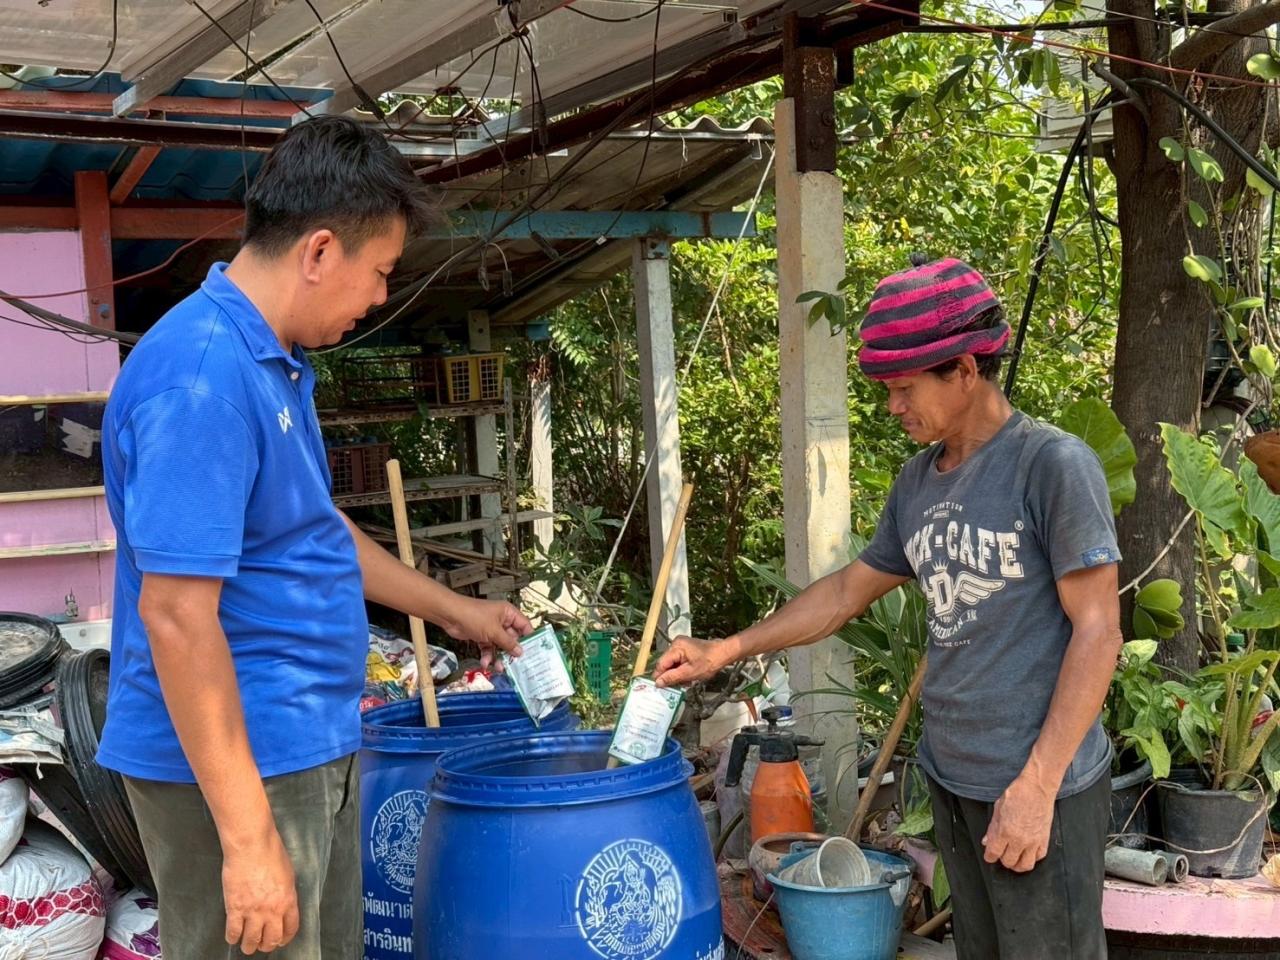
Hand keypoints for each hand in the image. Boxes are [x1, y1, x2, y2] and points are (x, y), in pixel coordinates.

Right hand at [222, 830, 299, 954]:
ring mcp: (253, 911)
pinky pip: (233, 932)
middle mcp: (272, 910)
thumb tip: (282, 904)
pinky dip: (232, 938)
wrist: (251, 845)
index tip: (281, 940)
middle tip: (262, 945)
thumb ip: (286, 893)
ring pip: (251, 941)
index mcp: (288, 901)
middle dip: (267, 946)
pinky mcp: (235, 908)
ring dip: (249, 946)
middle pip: (271, 940)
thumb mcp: (287, 874)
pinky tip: (232, 937)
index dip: (285, 938)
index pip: (290, 928)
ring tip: (247, 946)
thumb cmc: (271, 853)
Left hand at [445, 598, 531, 667]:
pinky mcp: (482, 636)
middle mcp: (502, 621)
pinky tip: (485, 662)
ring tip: (499, 668)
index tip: (532, 653)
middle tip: (514, 665)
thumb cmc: (473, 616)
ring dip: (499, 657)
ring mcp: (491, 629)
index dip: (528, 639)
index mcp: (509, 613)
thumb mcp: (494, 631)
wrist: (451, 616)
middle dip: (511, 652)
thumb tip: (520, 651)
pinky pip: (489, 648)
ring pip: (500, 646)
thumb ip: (508, 643)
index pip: (524, 626)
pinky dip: (487, 655)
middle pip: (512, 639)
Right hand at [654, 636, 724, 687]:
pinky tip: (687, 675)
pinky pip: (677, 660)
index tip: (659, 687)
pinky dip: (681, 669)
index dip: (659, 676)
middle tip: (676, 686)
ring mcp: (681, 644)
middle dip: (670, 675)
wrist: (723, 653)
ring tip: (685, 681)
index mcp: (676, 647)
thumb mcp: (690, 673)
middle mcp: (676, 643)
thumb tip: (658, 682)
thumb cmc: (709, 662)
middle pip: (666, 663)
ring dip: (676, 673)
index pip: (661, 663)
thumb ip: (672, 677)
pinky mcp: (685, 648)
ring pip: (671, 663)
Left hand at [982, 774, 1055, 872]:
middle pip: (1008, 862)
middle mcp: (1019, 839)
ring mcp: (1033, 841)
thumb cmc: (1018, 794)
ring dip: (1017, 864)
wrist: (1037, 788)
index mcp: (1005, 831)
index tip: (989, 855)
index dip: (989, 856)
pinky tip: (1027, 853)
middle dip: (1002, 859)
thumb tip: (987, 841)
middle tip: (1001, 854)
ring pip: (1025, 865)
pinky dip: (1032, 858)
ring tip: (1014, 859)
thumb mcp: (997, 809)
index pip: (993, 853)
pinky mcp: (1044, 839)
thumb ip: (992, 828)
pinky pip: (1039, 857)